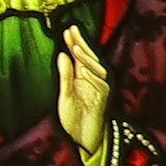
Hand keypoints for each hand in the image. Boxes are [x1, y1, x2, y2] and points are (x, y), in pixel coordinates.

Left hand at [59, 25, 111, 162]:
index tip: (67, 29)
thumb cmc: (73, 118)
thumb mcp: (64, 95)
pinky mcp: (103, 96)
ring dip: (86, 55)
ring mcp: (99, 87)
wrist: (83, 138)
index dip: (73, 42)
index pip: (77, 56)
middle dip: (81, 42)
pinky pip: (99, 81)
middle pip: (87, 57)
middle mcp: (91, 79)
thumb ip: (64, 76)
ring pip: (95, 67)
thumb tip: (62, 54)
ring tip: (75, 44)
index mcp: (81, 78)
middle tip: (72, 28)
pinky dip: (91, 71)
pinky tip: (81, 62)